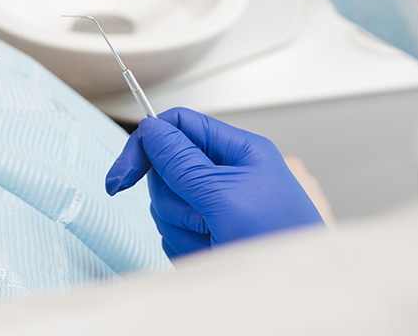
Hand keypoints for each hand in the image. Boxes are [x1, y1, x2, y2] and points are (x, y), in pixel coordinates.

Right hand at [105, 108, 323, 258]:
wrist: (293, 290)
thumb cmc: (280, 240)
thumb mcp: (225, 195)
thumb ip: (182, 161)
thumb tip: (151, 129)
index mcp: (238, 151)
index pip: (180, 126)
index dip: (148, 144)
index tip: (124, 173)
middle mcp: (225, 175)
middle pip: (167, 171)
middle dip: (175, 198)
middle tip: (202, 214)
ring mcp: (215, 207)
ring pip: (167, 206)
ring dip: (183, 227)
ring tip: (216, 238)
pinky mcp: (207, 235)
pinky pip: (173, 234)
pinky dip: (187, 247)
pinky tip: (213, 253)